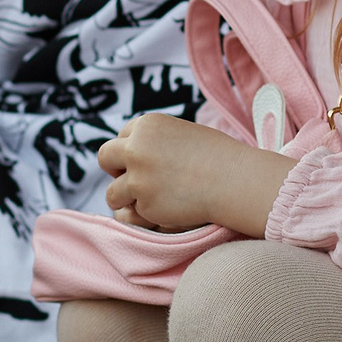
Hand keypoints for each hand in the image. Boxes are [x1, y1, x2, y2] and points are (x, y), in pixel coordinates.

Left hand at [99, 114, 294, 237]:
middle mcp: (136, 148)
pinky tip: (167, 211)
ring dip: (124, 199)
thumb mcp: (181, 134)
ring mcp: (138, 177)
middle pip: (105, 158)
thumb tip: (128, 157)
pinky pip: (133, 215)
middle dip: (115, 171)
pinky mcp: (145, 204)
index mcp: (147, 125)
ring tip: (146, 202)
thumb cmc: (218, 157)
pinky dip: (145, 216)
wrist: (236, 180)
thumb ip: (153, 142)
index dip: (131, 151)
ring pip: (112, 193)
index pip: (122, 137)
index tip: (144, 162)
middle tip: (131, 181)